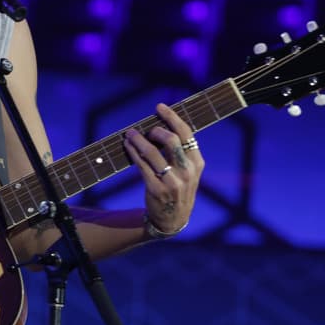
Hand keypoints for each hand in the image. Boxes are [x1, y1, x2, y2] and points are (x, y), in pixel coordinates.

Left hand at [122, 102, 204, 234]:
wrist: (173, 218)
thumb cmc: (178, 187)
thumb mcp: (187, 171)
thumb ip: (180, 152)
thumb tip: (160, 125)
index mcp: (196, 163)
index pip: (186, 134)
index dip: (172, 117)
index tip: (159, 107)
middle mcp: (187, 171)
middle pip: (171, 140)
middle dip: (155, 130)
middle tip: (146, 129)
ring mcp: (172, 181)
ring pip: (152, 153)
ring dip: (138, 140)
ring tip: (130, 134)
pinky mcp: (157, 189)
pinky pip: (142, 166)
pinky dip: (133, 152)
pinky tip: (128, 146)